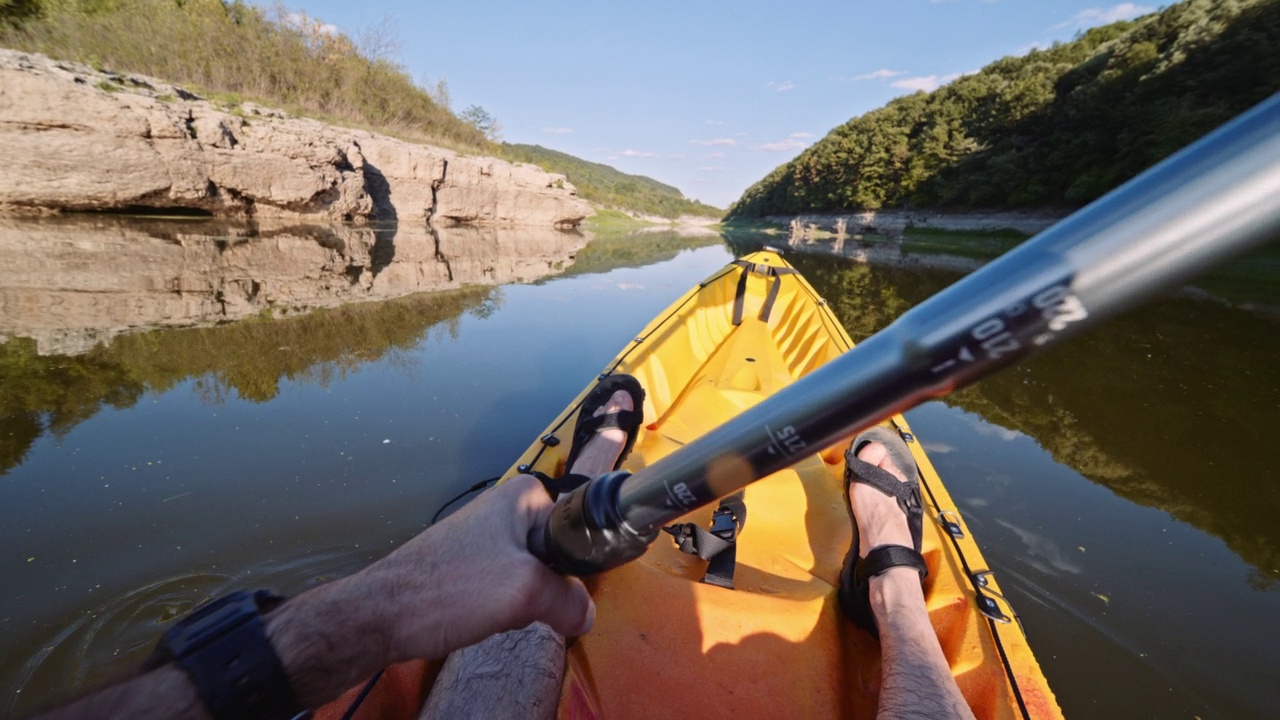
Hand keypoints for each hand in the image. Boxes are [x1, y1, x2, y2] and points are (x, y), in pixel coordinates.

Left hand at [264, 474, 593, 708]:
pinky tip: (484, 618)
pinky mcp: (472, 566)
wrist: (382, 617)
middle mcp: (505, 509)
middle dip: (548, 587)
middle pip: (558, 555)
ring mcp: (487, 538)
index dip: (578, 564)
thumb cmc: (444, 590)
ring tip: (497, 609)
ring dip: (525, 602)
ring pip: (534, 577)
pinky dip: (505, 608)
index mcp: (523, 495)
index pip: (579, 527)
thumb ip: (569, 600)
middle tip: (522, 600)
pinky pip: (510, 589)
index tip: (565, 588)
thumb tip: (585, 615)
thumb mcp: (525, 590)